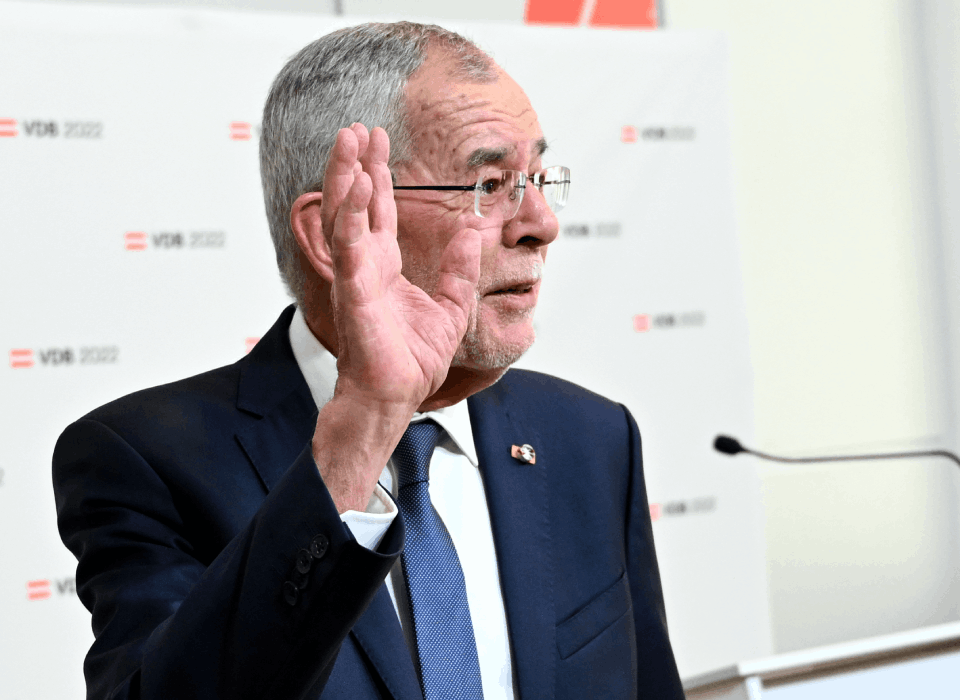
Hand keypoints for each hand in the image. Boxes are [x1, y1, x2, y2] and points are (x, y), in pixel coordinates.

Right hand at [321, 124, 480, 410]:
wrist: (397, 396)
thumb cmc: (413, 361)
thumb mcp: (451, 308)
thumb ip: (460, 270)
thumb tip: (475, 234)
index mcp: (383, 268)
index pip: (378, 212)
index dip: (377, 176)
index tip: (377, 143)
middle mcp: (365, 266)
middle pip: (356, 204)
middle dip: (356, 164)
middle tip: (356, 128)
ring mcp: (356, 276)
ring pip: (345, 217)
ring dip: (346, 177)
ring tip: (348, 140)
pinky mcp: (355, 292)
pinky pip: (351, 247)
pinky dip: (353, 215)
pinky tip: (360, 186)